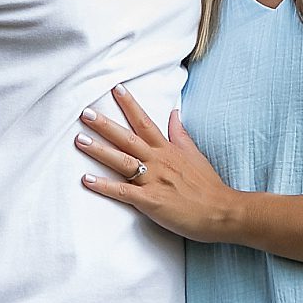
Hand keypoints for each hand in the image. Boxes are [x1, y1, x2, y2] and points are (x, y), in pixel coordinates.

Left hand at [76, 84, 239, 243]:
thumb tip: (174, 112)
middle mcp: (159, 161)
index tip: (116, 89)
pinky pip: (123, 192)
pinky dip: (104, 186)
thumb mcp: (195, 154)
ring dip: (99, 150)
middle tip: (85, 112)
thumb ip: (180, 134)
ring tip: (80, 139)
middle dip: (105, 125)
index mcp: (168, 150)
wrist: (222, 212)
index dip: (130, 105)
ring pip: (122, 161)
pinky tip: (87, 179)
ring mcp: (154, 181)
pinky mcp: (151, 202)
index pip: (145, 122)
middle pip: (127, 138)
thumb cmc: (209, 186)